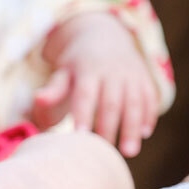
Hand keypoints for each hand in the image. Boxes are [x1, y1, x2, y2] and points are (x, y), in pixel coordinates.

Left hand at [32, 12, 158, 156]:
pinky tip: (144, 134)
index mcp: (87, 70)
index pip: (85, 95)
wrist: (104, 35)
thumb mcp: (63, 72)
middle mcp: (111, 71)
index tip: (80, 137)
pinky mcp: (145, 78)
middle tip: (104, 152)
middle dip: (109, 128)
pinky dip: (149, 115)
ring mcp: (131, 74)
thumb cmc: (77, 64)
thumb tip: (39, 100)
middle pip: (111, 102)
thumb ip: (53, 89)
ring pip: (134, 102)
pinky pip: (150, 98)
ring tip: (129, 153)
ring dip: (133, 127)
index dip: (83, 115)